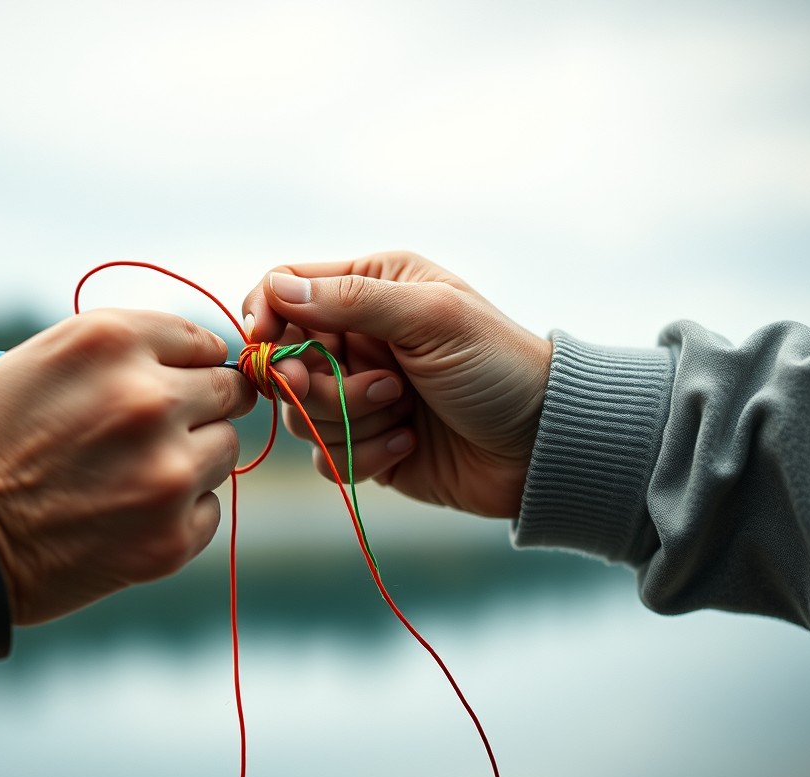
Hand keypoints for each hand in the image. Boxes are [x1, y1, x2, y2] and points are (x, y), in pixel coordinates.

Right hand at [0, 310, 255, 625]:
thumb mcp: (46, 360)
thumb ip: (126, 353)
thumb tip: (203, 362)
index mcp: (112, 342)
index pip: (202, 340)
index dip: (190, 365)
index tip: (175, 383)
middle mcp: (149, 399)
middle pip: (229, 392)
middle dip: (200, 407)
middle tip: (158, 432)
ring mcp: (167, 470)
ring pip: (225, 448)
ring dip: (192, 458)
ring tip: (130, 475)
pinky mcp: (171, 536)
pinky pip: (208, 508)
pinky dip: (179, 513)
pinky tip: (125, 515)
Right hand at [242, 251, 550, 518]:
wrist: (543, 446)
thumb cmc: (499, 367)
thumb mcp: (432, 317)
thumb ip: (351, 300)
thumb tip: (275, 288)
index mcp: (372, 289)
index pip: (286, 289)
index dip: (266, 317)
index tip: (269, 346)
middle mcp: (358, 339)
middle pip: (284, 360)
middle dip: (316, 382)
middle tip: (372, 387)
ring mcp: (358, 394)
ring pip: (302, 414)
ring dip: (351, 418)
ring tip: (405, 411)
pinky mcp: (366, 445)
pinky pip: (327, 457)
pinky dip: (365, 455)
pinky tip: (409, 443)